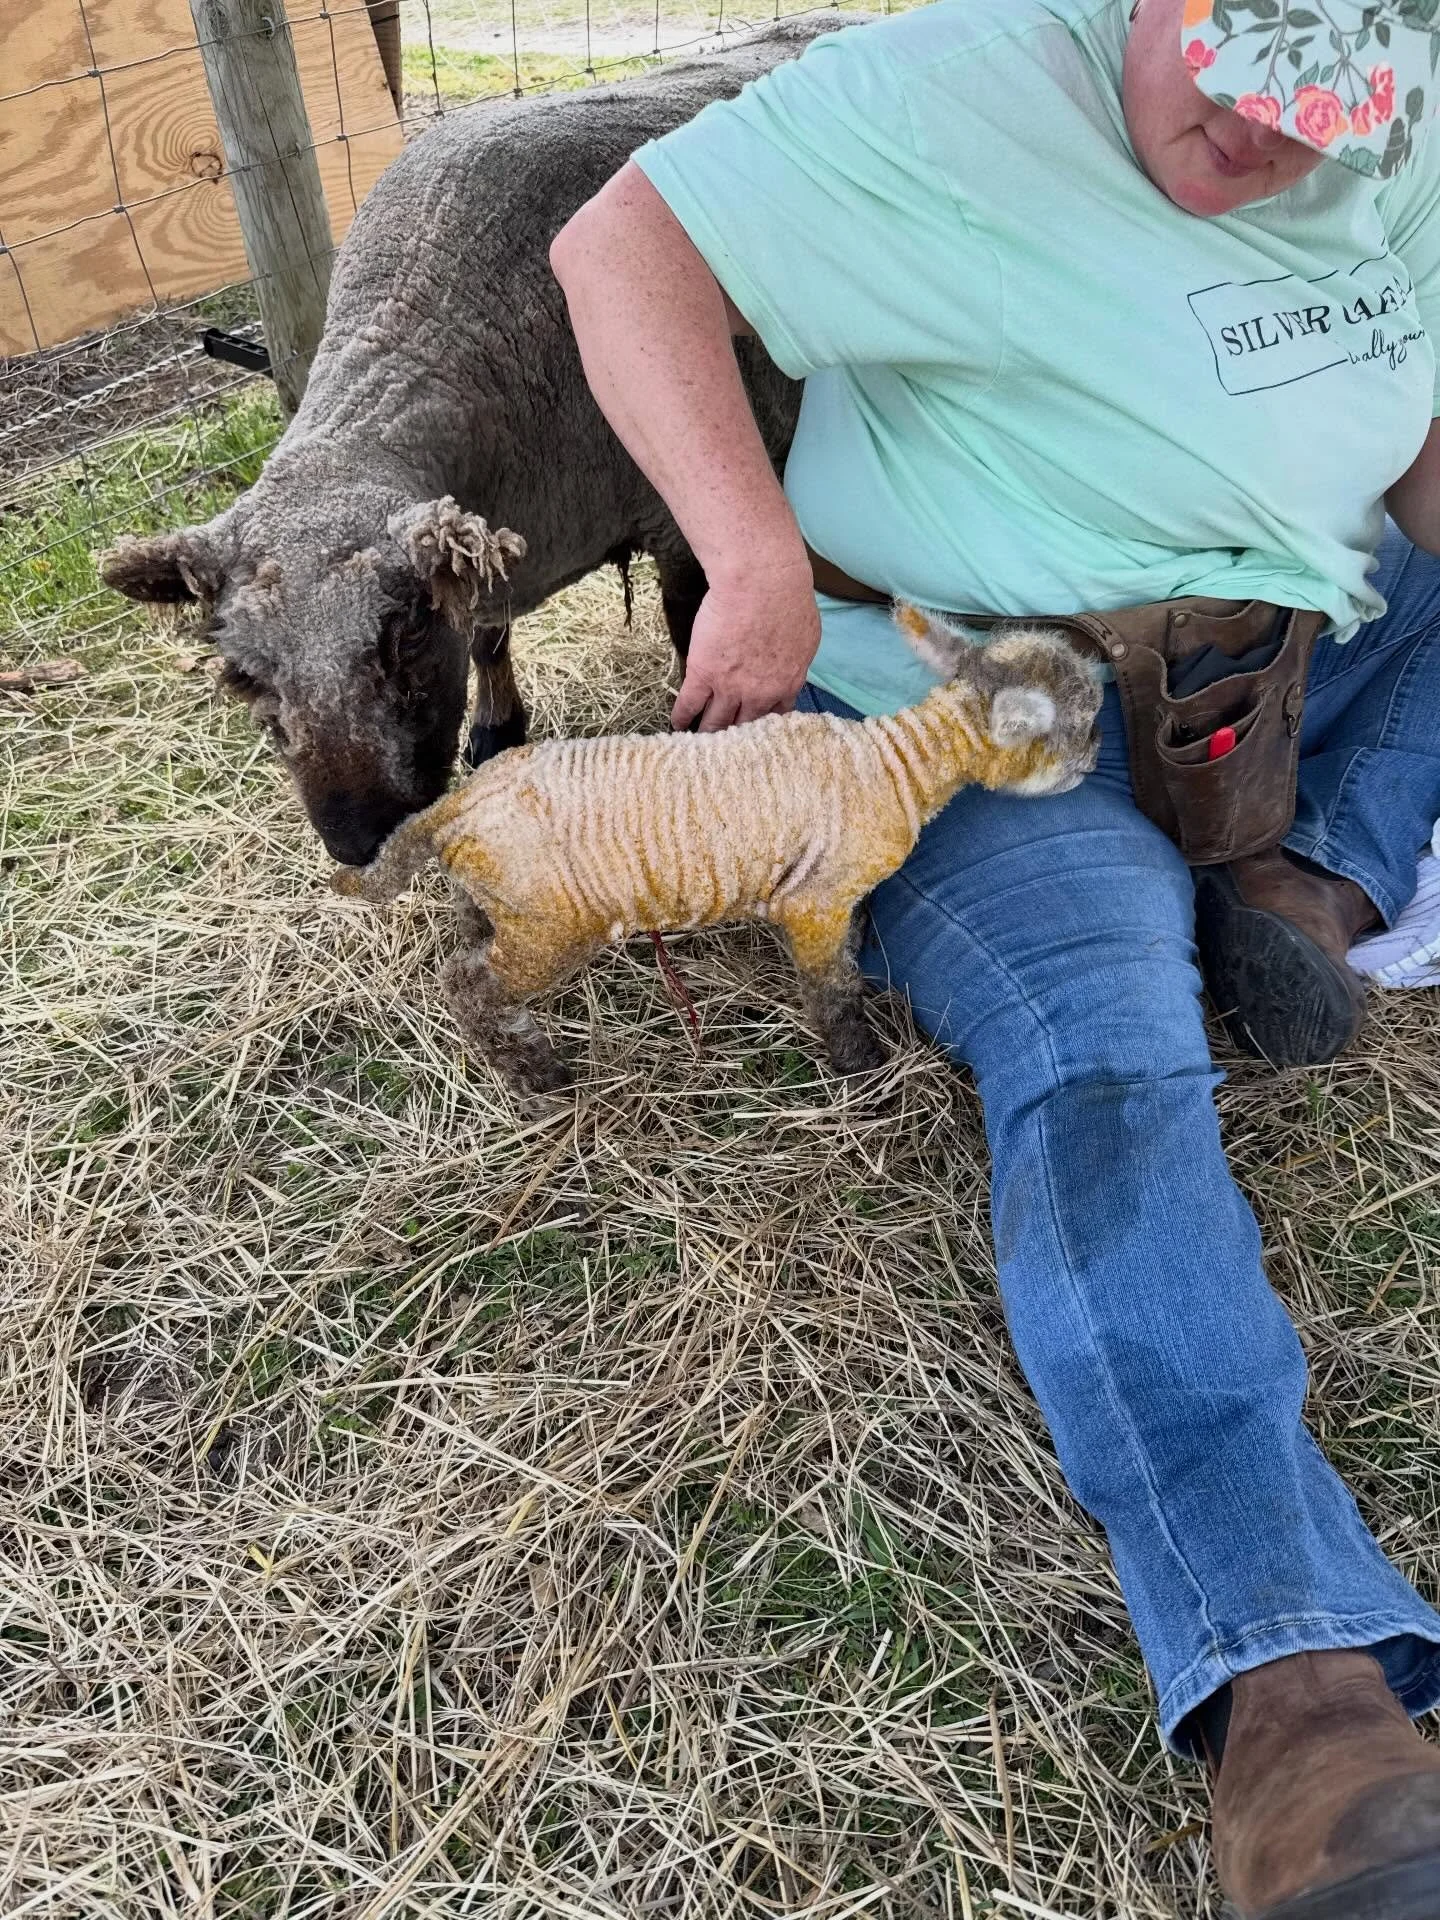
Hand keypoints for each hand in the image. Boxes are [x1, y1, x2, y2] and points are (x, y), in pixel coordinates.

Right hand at [671, 560, 820, 731]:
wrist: (761, 584)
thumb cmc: (789, 598)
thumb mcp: (806, 634)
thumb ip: (797, 656)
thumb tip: (791, 660)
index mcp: (787, 683)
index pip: (777, 715)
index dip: (764, 724)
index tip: (757, 730)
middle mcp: (760, 694)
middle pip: (746, 725)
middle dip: (736, 737)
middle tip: (727, 748)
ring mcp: (730, 687)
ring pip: (717, 721)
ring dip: (707, 733)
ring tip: (699, 743)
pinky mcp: (703, 674)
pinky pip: (690, 704)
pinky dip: (682, 717)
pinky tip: (676, 725)